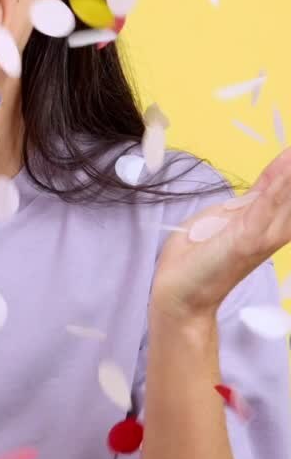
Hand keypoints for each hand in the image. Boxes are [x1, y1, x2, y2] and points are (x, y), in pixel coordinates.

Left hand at [150, 146, 290, 317]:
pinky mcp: (244, 241)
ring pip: (285, 197)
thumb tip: (263, 186)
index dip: (289, 165)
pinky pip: (264, 207)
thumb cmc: (198, 257)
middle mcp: (270, 230)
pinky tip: (286, 165)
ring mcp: (260, 236)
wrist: (180, 293)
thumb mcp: (223, 219)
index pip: (285, 186)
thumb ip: (244, 203)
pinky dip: (276, 185)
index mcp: (263, 222)